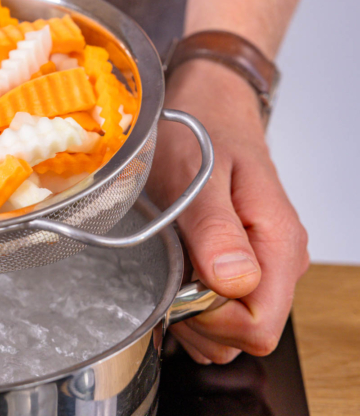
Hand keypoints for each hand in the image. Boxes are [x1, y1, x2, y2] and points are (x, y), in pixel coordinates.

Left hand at [147, 59, 308, 363]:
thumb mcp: (196, 174)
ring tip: (171, 265)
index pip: (259, 327)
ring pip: (231, 331)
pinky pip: (222, 312)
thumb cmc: (200, 133)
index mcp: (276, 242)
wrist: (208, 109)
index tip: (179, 285)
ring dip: (192, 313)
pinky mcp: (243, 264)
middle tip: (168, 272)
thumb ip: (215, 228)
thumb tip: (234, 281)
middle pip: (244, 337)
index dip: (211, 319)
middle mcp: (278, 260)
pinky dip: (193, 304)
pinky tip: (175, 268)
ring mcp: (262, 264)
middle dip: (198, 319)